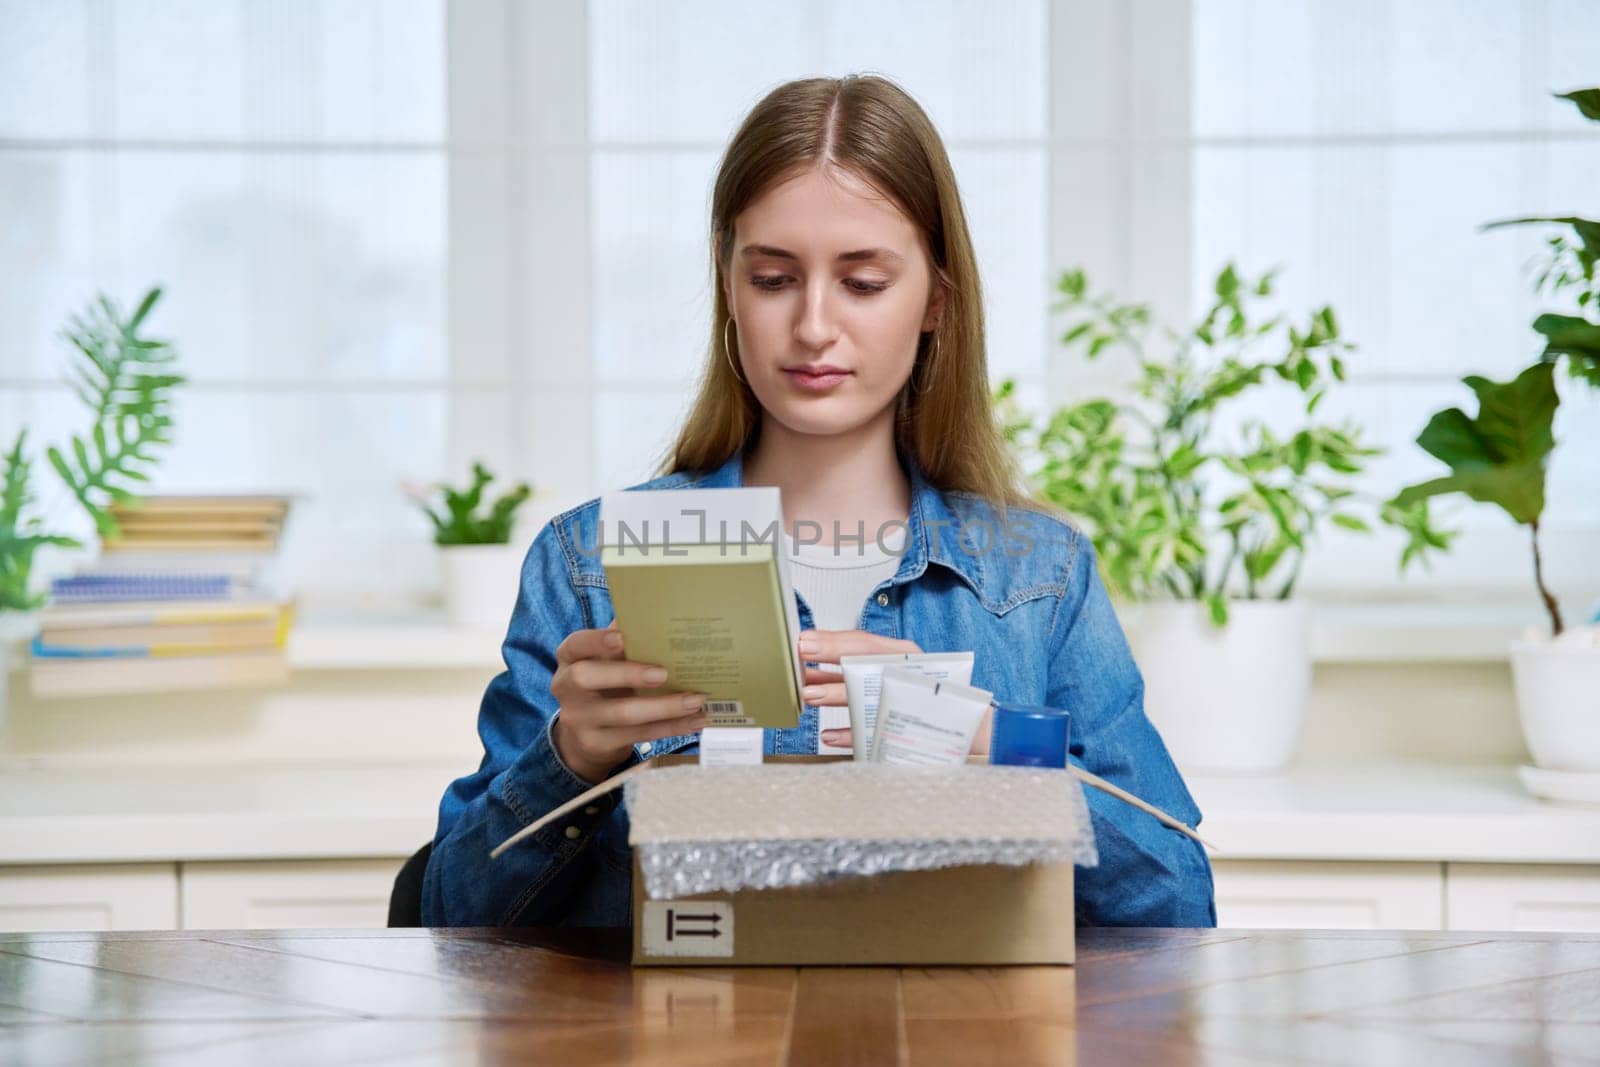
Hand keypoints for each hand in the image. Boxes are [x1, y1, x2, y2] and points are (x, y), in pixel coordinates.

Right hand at [549, 619, 709, 783]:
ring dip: (664, 707)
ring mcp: (579, 719)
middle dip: (627, 674)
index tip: (622, 637)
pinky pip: (638, 735)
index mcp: (570, 659)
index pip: (575, 645)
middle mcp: (566, 688)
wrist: (584, 733)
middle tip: (664, 673)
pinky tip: (695, 720)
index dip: (596, 641)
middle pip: (587, 678)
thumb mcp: (606, 662)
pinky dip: (670, 727)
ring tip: (696, 699)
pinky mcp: (597, 744)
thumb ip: (625, 642)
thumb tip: (661, 618)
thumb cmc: (604, 683)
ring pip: (622, 714)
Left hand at [798, 628, 920, 749]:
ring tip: (810, 697)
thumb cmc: (923, 687)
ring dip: (835, 697)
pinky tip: (829, 736)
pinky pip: (873, 735)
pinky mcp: (904, 734)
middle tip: (801, 674)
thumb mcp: (895, 661)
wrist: (952, 719)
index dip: (832, 643)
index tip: (804, 643)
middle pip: (863, 671)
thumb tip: (811, 646)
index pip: (864, 645)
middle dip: (830, 672)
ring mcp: (906, 705)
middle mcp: (906, 677)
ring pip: (867, 699)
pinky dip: (849, 736)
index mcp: (904, 656)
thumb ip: (855, 653)